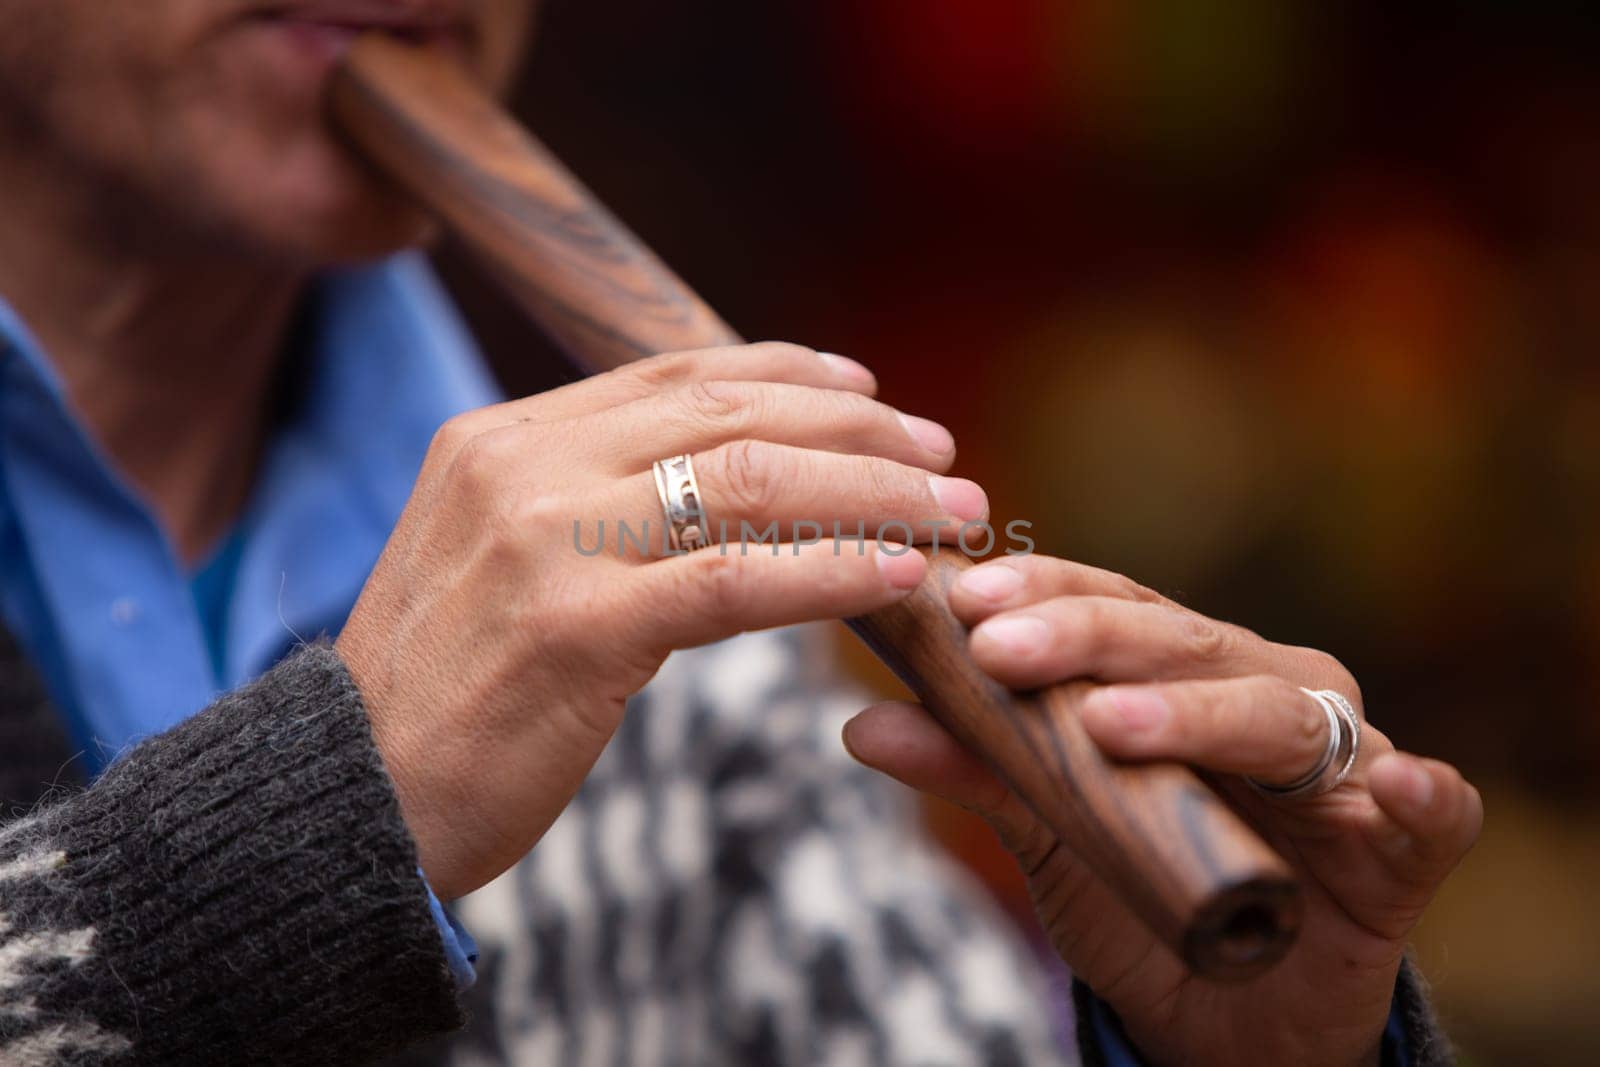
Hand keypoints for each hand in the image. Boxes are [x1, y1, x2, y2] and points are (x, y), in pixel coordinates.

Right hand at [337, 343, 988, 899]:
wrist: (350, 805)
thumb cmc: (448, 695)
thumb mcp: (505, 562)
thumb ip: (594, 504)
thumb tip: (731, 488)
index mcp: (500, 436)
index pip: (674, 373)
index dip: (790, 375)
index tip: (874, 396)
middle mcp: (518, 463)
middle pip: (727, 413)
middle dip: (857, 432)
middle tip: (943, 460)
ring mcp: (541, 539)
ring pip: (745, 482)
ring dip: (870, 495)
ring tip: (953, 517)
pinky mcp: (573, 628)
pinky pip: (734, 581)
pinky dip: (831, 571)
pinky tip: (899, 578)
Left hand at [844, 554, 1481, 1066]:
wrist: (1233, 1014)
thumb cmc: (1146, 894)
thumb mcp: (1052, 834)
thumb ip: (980, 770)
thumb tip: (865, 722)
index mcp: (1186, 670)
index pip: (1112, 606)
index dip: (1041, 594)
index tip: (957, 598)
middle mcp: (1266, 689)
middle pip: (1180, 641)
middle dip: (1085, 638)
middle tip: (997, 645)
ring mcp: (1340, 761)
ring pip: (1277, 713)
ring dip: (1197, 714)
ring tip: (1113, 725)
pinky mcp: (1402, 847)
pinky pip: (1430, 815)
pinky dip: (1418, 797)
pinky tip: (1397, 786)